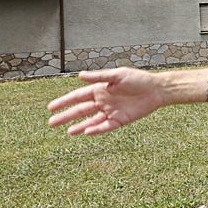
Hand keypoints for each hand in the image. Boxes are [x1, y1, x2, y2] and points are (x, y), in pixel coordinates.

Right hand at [47, 67, 164, 135]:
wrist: (157, 90)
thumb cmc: (138, 79)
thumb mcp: (118, 75)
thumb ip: (99, 77)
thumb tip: (80, 76)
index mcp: (100, 89)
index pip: (78, 96)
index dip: (64, 101)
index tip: (50, 107)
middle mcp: (103, 101)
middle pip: (81, 110)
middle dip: (66, 116)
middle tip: (51, 123)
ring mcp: (111, 112)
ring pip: (91, 121)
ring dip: (79, 126)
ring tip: (67, 131)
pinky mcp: (120, 120)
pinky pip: (106, 126)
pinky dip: (96, 130)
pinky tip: (87, 132)